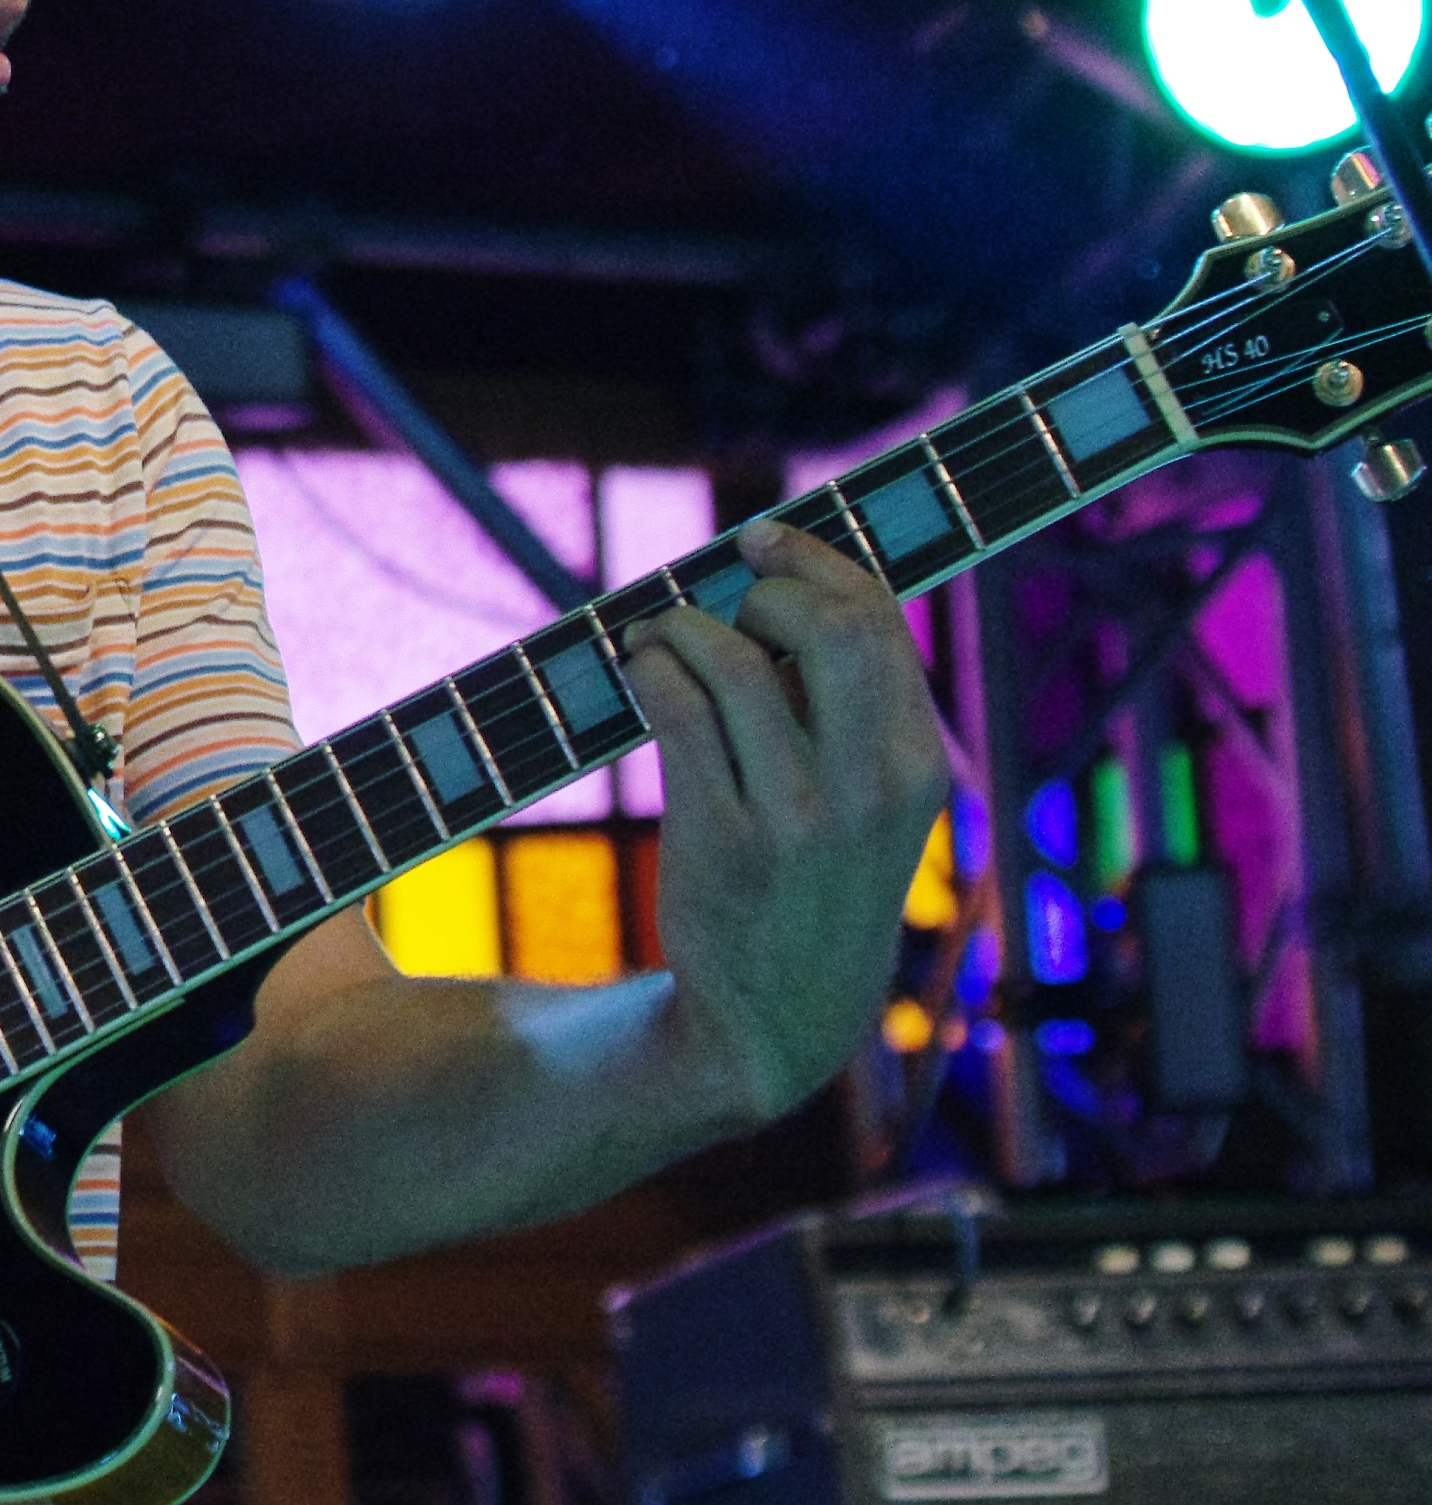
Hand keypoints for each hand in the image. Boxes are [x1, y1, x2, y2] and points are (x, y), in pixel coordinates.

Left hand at [625, 519, 948, 1131]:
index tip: (764, 538)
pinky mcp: (725, 839)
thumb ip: (850, 713)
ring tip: (659, 636)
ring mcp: (800, 816)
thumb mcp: (873, 809)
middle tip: (720, 596)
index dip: (815, 561)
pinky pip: (678, 709)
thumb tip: (788, 589)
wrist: (779, 1022)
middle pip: (825, 623)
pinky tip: (640, 670)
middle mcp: (873, 788)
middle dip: (761, 585)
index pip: (880, 619)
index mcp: (919, 768)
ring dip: (683, 626)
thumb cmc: (816, 889)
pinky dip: (650, 668)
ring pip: (736, 659)